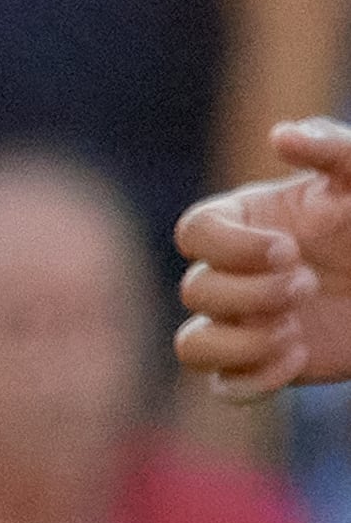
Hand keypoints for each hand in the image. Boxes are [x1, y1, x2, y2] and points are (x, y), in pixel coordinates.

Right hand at [176, 115, 350, 399]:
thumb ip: (330, 147)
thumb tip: (280, 136)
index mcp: (244, 223)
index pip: (194, 233)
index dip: (231, 247)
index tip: (289, 249)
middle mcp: (234, 273)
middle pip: (194, 289)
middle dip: (250, 293)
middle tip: (309, 285)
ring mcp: (247, 323)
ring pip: (191, 345)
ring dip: (239, 341)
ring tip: (293, 332)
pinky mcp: (268, 366)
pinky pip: (226, 386)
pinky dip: (254, 378)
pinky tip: (300, 357)